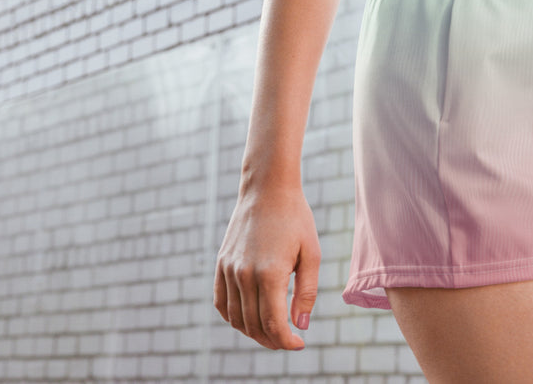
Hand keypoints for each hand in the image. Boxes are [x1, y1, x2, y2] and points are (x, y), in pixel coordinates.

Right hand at [213, 184, 320, 349]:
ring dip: (253, 332)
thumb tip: (300, 326)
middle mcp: (244, 274)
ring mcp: (229, 269)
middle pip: (254, 325)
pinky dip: (232, 317)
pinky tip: (247, 318)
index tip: (299, 343)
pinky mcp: (221, 263)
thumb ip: (307, 292)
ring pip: (236, 318)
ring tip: (271, 331)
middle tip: (288, 339)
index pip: (273, 324)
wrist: (267, 188)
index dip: (286, 341)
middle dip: (272, 340)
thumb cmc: (295, 218)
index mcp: (270, 273)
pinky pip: (221, 302)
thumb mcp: (311, 253)